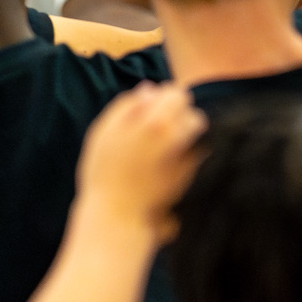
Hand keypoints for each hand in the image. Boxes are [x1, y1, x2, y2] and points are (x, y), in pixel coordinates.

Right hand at [77, 82, 206, 240]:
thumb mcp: (102, 133)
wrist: (116, 212)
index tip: (157, 107)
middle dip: (178, 111)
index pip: (175, 93)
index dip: (166, 98)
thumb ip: (125, 106)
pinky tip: (172, 158)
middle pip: (189, 107)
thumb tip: (150, 89)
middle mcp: (173, 134)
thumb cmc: (103, 172)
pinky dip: (189, 148)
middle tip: (164, 124)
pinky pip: (198, 148)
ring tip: (171, 139)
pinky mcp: (191, 170)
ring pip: (197, 124)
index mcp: (151, 121)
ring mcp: (185, 152)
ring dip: (187, 127)